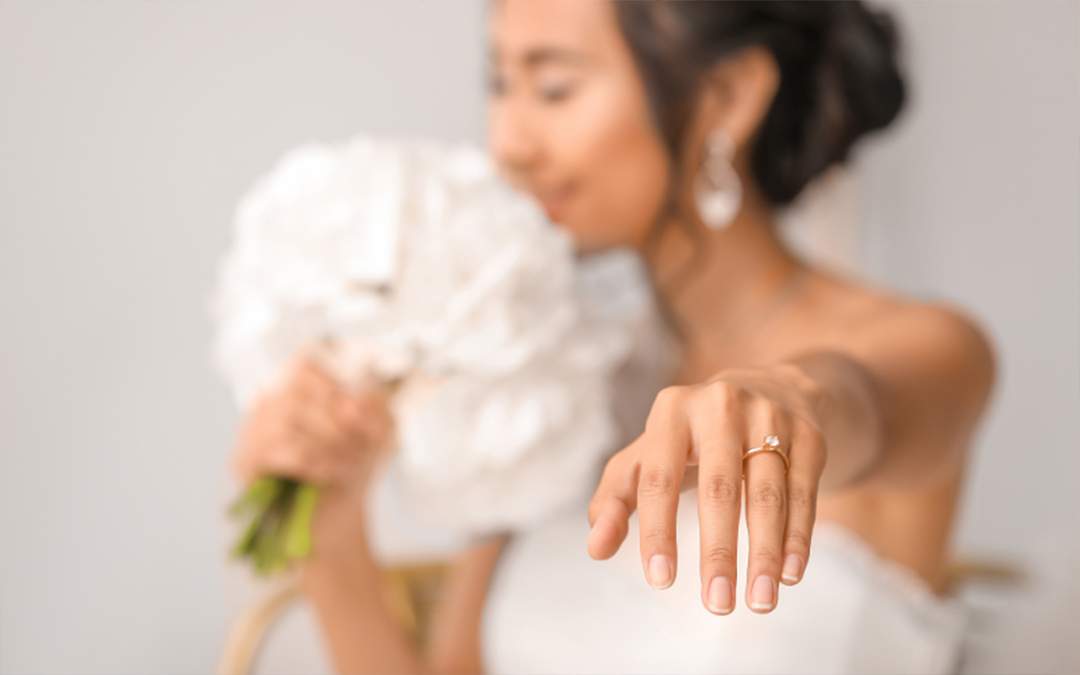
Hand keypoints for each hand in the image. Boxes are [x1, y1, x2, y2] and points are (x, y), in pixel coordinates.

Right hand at [230, 355, 395, 561]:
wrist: (336, 514)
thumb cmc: (354, 462)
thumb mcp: (381, 430)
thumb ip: (377, 408)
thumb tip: (358, 405)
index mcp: (300, 384)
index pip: (304, 364)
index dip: (333, 386)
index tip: (358, 413)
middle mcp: (270, 400)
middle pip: (294, 393)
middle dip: (334, 421)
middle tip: (360, 445)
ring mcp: (252, 430)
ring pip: (284, 421)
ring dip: (325, 443)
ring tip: (349, 463)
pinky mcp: (245, 461)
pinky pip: (275, 452)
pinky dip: (311, 463)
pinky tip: (329, 473)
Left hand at [585, 362, 828, 614]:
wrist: (768, 388)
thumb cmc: (691, 437)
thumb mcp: (649, 455)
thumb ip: (616, 498)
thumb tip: (596, 549)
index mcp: (672, 411)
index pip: (659, 478)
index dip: (658, 530)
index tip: (660, 581)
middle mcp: (721, 407)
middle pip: (719, 489)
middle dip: (718, 553)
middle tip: (716, 605)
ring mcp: (770, 417)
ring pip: (768, 495)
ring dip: (764, 554)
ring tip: (760, 603)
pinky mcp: (810, 435)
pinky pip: (803, 493)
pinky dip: (797, 538)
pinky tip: (788, 576)